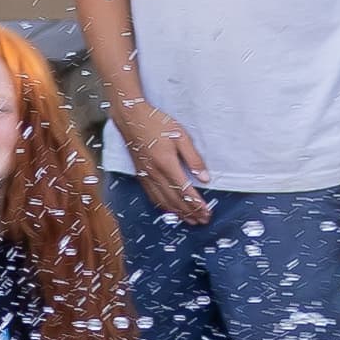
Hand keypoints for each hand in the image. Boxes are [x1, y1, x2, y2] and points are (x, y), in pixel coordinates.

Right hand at [115, 98, 211, 224]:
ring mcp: (147, 177)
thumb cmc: (157, 123)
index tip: (208, 213)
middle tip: (204, 221)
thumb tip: (205, 178)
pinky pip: (154, 197)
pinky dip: (164, 208)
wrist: (131, 119)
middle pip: (176, 200)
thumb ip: (193, 158)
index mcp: (167, 164)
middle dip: (191, 213)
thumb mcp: (180, 135)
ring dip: (179, 213)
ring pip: (164, 202)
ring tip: (191, 220)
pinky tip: (171, 211)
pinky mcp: (141, 176)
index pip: (185, 191)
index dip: (197, 205)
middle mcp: (155, 174)